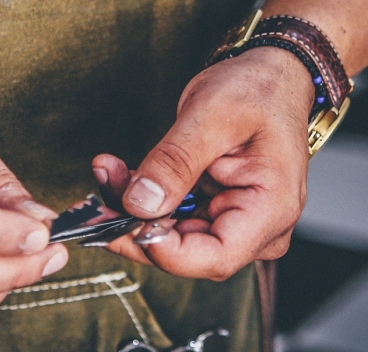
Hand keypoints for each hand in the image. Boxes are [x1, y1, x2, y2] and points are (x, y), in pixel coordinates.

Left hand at [93, 47, 312, 280]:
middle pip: (186, 253)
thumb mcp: (211, 116)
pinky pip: (171, 220)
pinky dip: (142, 202)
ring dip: (132, 212)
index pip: (214, 257)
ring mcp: (235, 223)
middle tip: (97, 197)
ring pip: (171, 239)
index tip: (121, 221)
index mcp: (271, 209)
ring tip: (108, 172)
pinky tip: (120, 176)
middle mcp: (257, 228)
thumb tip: (140, 204)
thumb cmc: (257, 90)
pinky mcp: (214, 213)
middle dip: (135, 226)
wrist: (269, 77)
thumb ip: (175, 162)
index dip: (162, 250)